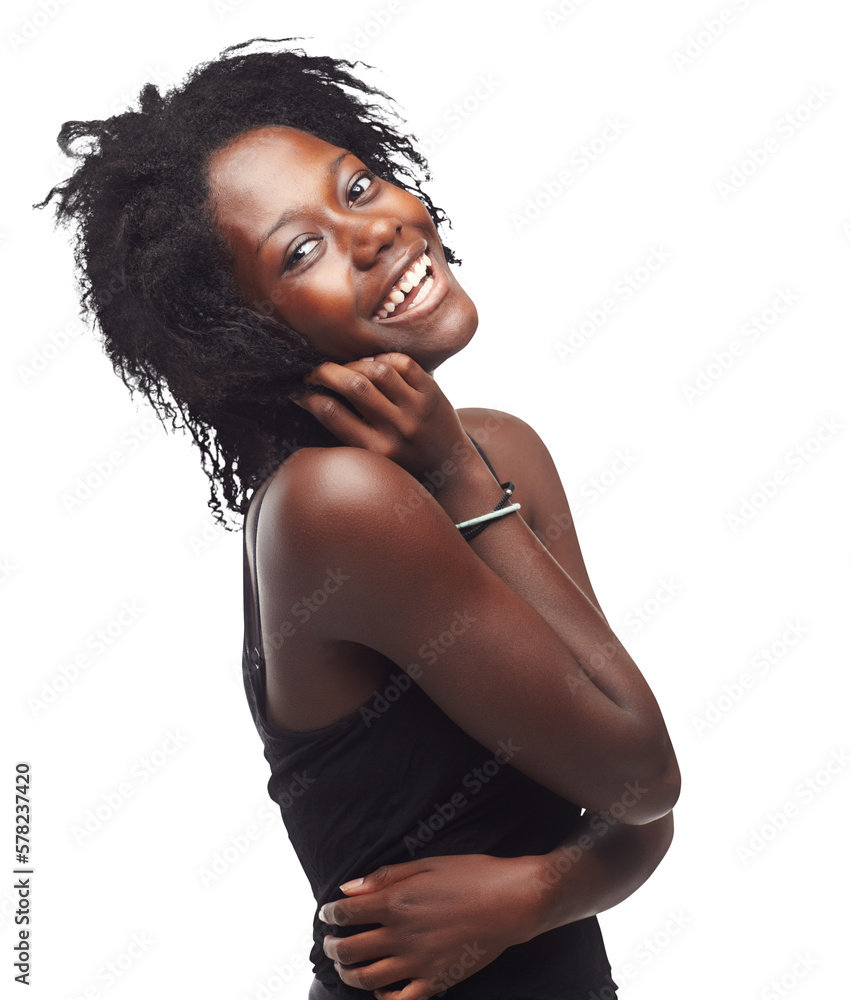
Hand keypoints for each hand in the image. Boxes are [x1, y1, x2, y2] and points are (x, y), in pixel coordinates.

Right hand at [290, 353, 482, 488]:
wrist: (450, 471)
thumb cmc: (401, 464)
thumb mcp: (372, 460)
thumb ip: (346, 433)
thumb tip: (309, 398)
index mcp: (375, 451)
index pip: (331, 413)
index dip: (307, 396)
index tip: (299, 391)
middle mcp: (397, 430)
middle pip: (353, 385)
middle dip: (324, 372)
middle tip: (314, 372)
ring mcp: (417, 410)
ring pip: (378, 369)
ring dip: (354, 363)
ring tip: (345, 368)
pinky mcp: (433, 394)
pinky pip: (403, 363)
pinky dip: (382, 358)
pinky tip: (373, 364)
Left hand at [318, 853, 541, 999]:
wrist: (512, 901)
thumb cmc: (471, 875)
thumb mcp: (426, 864)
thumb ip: (384, 877)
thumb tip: (348, 889)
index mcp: (396, 902)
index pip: (345, 913)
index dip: (330, 913)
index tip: (328, 913)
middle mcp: (401, 935)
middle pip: (349, 949)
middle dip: (332, 946)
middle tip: (331, 941)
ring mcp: (417, 962)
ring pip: (367, 979)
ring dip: (348, 973)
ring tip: (347, 965)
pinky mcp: (436, 981)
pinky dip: (383, 999)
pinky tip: (380, 990)